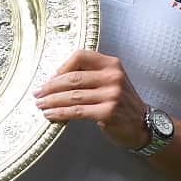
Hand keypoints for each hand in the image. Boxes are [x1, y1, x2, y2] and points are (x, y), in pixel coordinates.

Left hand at [33, 50, 149, 149]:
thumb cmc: (122, 103)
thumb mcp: (112, 81)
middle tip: (38, 93)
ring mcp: (111, 95)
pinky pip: (76, 111)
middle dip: (50, 87)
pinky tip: (51, 115)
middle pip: (73, 78)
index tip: (51, 78)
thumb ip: (91, 75)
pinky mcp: (107, 112)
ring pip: (72, 96)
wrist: (142, 124)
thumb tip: (56, 80)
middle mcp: (113, 76)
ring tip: (41, 105)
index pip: (81, 56)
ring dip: (52, 101)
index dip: (62, 66)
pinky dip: (60, 113)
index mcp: (112, 64)